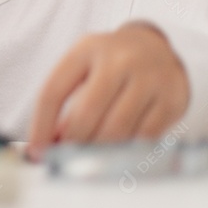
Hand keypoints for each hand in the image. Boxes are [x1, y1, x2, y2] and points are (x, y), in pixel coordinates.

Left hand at [27, 22, 189, 159]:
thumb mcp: (82, 69)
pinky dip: (125, 152)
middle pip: (86, 112)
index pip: (53, 91)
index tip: (36, 150)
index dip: (41, 125)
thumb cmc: (108, 63)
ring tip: (88, 160)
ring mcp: (149, 79)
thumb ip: (64, 101)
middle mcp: (119, 60)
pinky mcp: (171, 100)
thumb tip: (48, 145)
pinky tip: (115, 155)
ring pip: (117, 129)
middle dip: (72, 143)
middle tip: (64, 160)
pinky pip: (144, 138)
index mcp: (86, 49)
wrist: (155, 47)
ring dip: (98, 152)